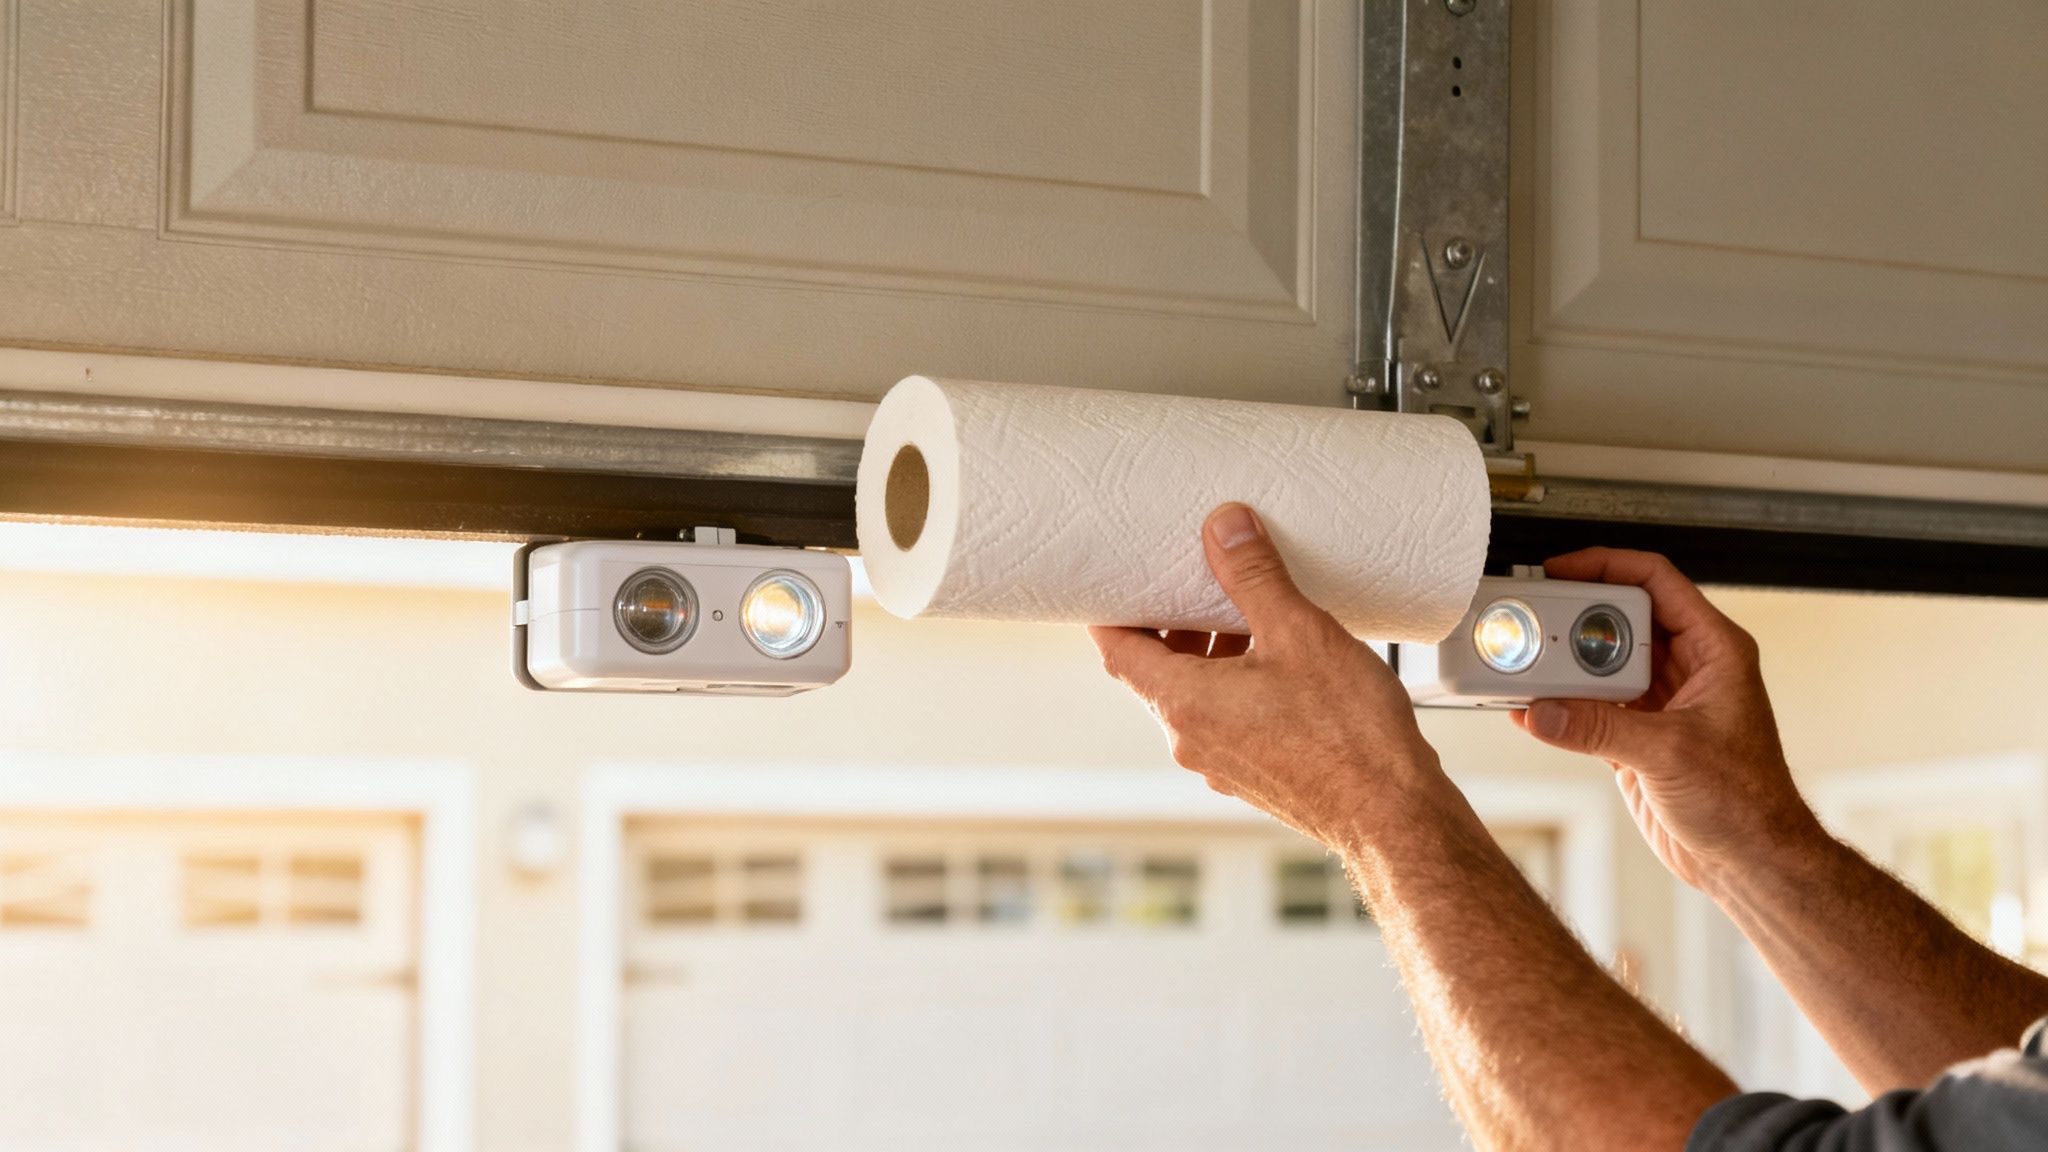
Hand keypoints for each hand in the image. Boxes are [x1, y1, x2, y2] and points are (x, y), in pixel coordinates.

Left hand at [1089, 503, 1449, 851]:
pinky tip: (1281, 660)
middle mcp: (1191, 740)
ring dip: (1210, 652)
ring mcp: (1221, 763)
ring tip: (1249, 613)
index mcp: (1183, 703)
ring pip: (1195, 695)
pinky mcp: (1254, 774)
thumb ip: (1253, 576)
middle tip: (1197, 582)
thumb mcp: (1298, 632)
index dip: (1111, 611)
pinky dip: (1236, 682)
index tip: (1120, 580)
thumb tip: (1223, 526)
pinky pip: (1227, 718)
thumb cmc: (1347, 734)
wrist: (1393, 814)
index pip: (1116, 651)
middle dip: (1172, 623)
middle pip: (1155, 671)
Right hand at [1512, 549, 1820, 889]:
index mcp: (1713, 650)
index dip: (1606, 565)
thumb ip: (1601, 728)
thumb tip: (1545, 710)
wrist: (1748, 862)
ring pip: (1598, 663)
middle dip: (1571, 617)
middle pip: (1617, 619)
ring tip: (1523, 662)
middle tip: (1531, 617)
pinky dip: (1558, 706)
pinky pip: (1587, 706)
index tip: (1560, 569)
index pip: (1655, 581)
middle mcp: (1686, 668)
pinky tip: (1529, 708)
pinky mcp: (1635, 736)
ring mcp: (1658, 701)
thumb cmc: (1748, 804)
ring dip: (1560, 664)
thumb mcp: (1671, 754)